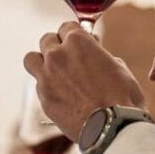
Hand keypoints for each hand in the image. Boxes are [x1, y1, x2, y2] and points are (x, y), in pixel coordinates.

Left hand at [23, 21, 144, 140]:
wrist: (112, 127)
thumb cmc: (122, 96)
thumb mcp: (119, 67)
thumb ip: (101, 56)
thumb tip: (95, 56)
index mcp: (79, 42)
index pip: (67, 26)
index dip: (76, 34)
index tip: (82, 42)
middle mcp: (58, 55)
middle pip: (47, 39)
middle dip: (58, 45)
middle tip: (70, 57)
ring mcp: (46, 77)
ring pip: (32, 59)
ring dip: (42, 61)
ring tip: (55, 71)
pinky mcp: (43, 98)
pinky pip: (38, 84)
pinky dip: (47, 85)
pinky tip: (61, 94)